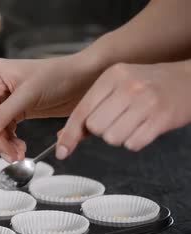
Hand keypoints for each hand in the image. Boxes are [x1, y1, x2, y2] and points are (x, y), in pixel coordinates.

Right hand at [0, 53, 102, 161]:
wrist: (85, 78)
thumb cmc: (59, 75)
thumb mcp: (28, 96)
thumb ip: (3, 116)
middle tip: (8, 155)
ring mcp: (6, 99)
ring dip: (5, 144)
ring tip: (18, 154)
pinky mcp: (17, 110)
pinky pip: (7, 130)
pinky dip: (12, 142)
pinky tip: (20, 148)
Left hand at [57, 61, 190, 158]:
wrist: (190, 79)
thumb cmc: (150, 84)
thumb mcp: (118, 86)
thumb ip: (91, 109)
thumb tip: (64, 135)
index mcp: (112, 76)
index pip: (82, 111)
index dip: (70, 134)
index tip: (62, 151)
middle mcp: (128, 86)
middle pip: (95, 127)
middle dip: (103, 131)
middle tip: (118, 121)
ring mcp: (146, 102)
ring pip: (112, 138)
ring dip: (119, 137)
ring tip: (133, 123)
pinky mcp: (162, 118)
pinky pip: (133, 144)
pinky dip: (135, 141)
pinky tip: (144, 127)